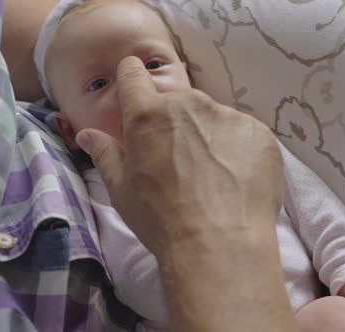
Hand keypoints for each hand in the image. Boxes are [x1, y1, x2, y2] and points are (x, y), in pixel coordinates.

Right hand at [75, 56, 293, 331]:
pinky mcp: (258, 132)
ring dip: (205, 134)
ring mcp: (227, 115)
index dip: (132, 81)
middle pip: (175, 99)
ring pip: (210, 116)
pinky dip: (236, 149)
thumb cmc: (160, 219)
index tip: (136, 98)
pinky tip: (234, 180)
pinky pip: (241, 132)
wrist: (219, 246)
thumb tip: (86, 134)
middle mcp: (187, 103)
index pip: (133, 72)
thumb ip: (104, 153)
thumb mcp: (121, 189)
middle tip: (175, 159)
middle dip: (171, 120)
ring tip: (209, 175)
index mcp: (147, 114)